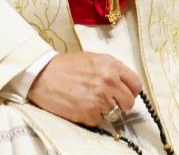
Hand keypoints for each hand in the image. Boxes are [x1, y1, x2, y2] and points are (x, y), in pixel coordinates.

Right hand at [26, 51, 142, 125]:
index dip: (130, 91)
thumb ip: (111, 69)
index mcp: (111, 66)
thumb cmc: (65, 66)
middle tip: (107, 101)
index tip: (124, 94)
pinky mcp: (89, 113)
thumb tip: (124, 83)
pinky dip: (91, 117)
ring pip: (114, 113)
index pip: (136, 84)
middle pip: (129, 102)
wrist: (42, 74)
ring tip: (88, 100)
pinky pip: (99, 121)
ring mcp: (99, 99)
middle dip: (120, 104)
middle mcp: (109, 82)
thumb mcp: (93, 58)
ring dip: (103, 110)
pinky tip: (80, 106)